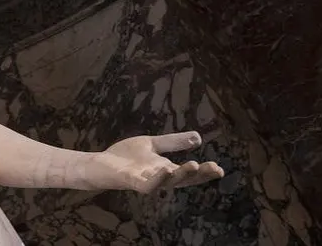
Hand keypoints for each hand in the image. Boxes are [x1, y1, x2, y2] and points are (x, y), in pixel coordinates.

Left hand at [84, 131, 224, 193]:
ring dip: (180, 175)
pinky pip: (146, 184)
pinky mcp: (131, 181)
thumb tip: (198, 137)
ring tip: (194, 165)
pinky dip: (157, 179)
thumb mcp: (152, 145)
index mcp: (166, 170)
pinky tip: (165, 169)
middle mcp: (159, 178)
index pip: (189, 173)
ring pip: (167, 183)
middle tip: (214, 168)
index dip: (205, 173)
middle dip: (199, 175)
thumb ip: (173, 142)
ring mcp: (146, 181)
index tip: (220, 169)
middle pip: (183, 180)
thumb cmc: (126, 157)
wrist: (100, 163)